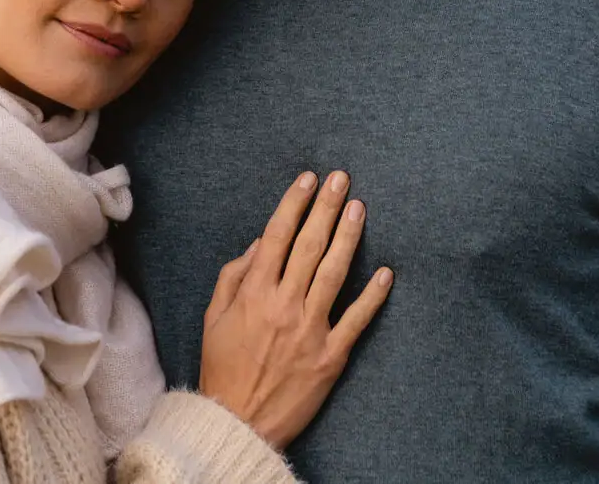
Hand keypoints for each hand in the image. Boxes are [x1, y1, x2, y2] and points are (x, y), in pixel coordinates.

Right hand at [198, 171, 392, 448]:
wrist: (238, 420)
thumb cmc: (222, 368)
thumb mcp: (213, 317)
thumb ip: (233, 276)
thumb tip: (258, 244)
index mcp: (254, 293)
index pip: (277, 236)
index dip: (293, 204)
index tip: (307, 179)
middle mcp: (284, 304)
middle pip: (309, 245)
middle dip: (325, 207)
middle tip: (340, 178)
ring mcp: (310, 329)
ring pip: (335, 273)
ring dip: (348, 236)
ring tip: (359, 208)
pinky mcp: (331, 355)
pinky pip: (357, 319)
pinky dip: (373, 296)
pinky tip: (386, 272)